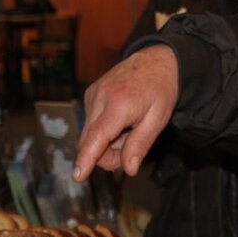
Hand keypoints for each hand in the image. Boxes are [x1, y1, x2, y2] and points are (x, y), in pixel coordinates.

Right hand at [73, 45, 178, 181]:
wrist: (156, 60)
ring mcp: (92, 95)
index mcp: (119, 104)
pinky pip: (91, 126)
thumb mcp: (158, 120)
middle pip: (91, 143)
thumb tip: (128, 169)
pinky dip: (105, 130)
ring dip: (107, 142)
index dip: (87, 159)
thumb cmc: (160, 91)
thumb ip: (140, 145)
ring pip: (90, 137)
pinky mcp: (90, 95)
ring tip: (128, 127)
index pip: (98, 137)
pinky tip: (121, 119)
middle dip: (107, 155)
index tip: (77, 176)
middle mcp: (100, 98)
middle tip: (131, 147)